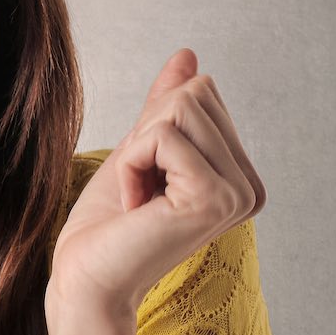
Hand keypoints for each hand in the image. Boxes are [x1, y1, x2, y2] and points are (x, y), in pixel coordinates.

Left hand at [49, 49, 266, 315]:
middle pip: (194, 94)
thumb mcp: (139, 150)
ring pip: (178, 109)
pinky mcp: (212, 196)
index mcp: (241, 176)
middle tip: (139, 189)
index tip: (147, 179)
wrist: (86, 278)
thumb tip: (187, 56)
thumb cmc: (106, 224)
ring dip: (137, 150)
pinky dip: (131, 163)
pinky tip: (136, 207)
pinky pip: (162, 135)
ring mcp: (236, 193)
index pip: (202, 92)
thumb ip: (166, 107)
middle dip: (147, 133)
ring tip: (138, 199)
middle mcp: (249, 187)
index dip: (154, 126)